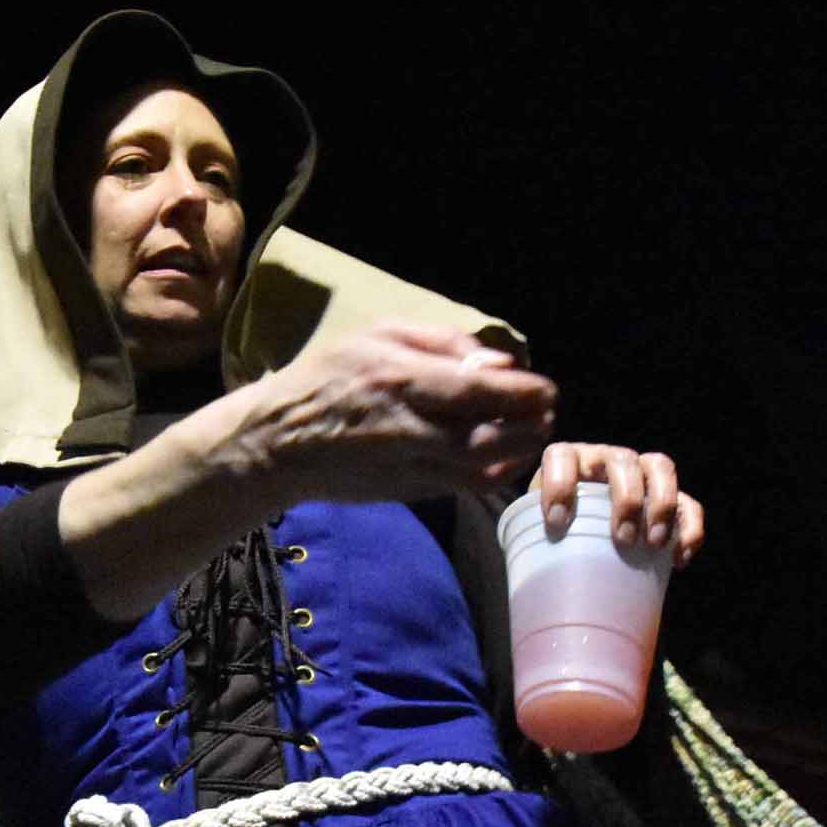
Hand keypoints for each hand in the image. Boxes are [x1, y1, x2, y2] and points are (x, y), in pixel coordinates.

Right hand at [234, 322, 557, 508]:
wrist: (280, 442)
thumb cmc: (328, 377)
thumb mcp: (378, 335)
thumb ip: (442, 342)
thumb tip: (498, 360)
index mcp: (406, 379)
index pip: (487, 390)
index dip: (529, 392)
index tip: (545, 389)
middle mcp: (414, 427)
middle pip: (497, 434)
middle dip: (532, 425)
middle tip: (546, 413)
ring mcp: (413, 465)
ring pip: (486, 467)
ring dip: (518, 452)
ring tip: (530, 434)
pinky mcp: (411, 491)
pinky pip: (466, 485)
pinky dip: (494, 473)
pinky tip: (502, 458)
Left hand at [532, 442, 704, 566]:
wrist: (584, 535)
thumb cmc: (556, 537)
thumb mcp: (538, 535)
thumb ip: (533, 547)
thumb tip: (523, 592)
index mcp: (567, 463)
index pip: (561, 457)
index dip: (558, 484)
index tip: (555, 523)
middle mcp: (604, 459)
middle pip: (621, 461)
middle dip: (626, 499)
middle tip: (622, 538)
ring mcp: (640, 473)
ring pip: (660, 467)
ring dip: (661, 503)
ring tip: (654, 543)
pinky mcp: (667, 496)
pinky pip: (688, 503)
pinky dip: (689, 528)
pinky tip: (680, 559)